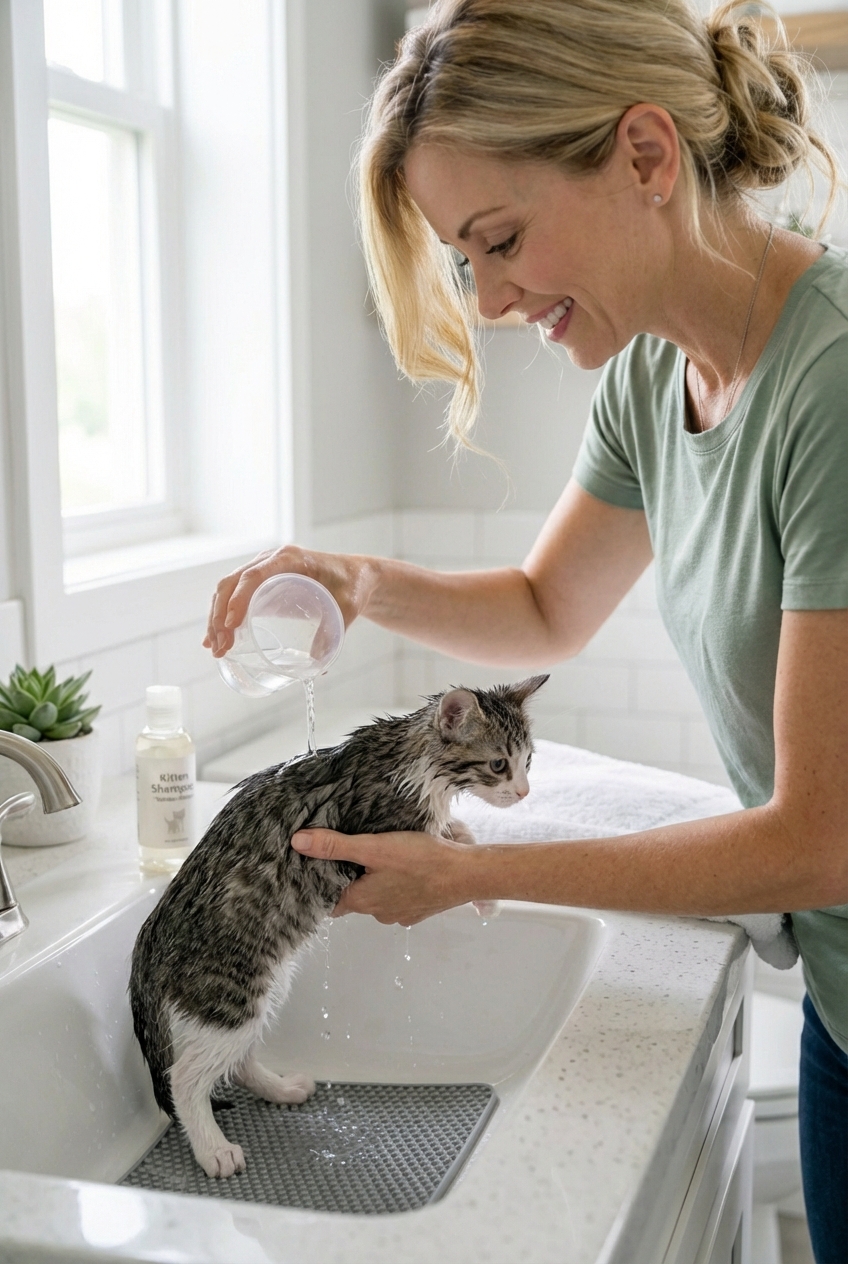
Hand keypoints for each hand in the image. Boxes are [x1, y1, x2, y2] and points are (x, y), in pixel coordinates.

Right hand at [203, 545, 377, 656]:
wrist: (355, 575)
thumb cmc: (352, 586)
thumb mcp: (347, 608)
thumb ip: (334, 632)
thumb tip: (318, 667)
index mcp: (289, 559)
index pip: (253, 576)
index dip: (237, 600)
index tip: (230, 626)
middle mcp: (270, 560)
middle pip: (232, 584)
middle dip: (219, 616)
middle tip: (220, 647)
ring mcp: (262, 570)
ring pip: (227, 590)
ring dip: (216, 619)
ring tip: (215, 649)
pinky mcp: (261, 583)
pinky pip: (234, 596)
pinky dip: (222, 616)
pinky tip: (216, 638)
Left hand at [290, 828, 472, 924]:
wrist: (467, 874)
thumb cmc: (421, 860)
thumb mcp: (374, 847)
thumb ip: (335, 845)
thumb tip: (297, 842)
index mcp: (362, 901)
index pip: (329, 900)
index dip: (321, 884)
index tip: (317, 867)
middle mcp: (378, 913)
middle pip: (353, 897)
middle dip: (349, 877)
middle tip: (348, 852)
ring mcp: (401, 914)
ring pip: (377, 896)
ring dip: (375, 880)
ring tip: (379, 855)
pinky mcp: (419, 909)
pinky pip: (400, 896)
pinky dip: (397, 884)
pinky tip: (405, 867)